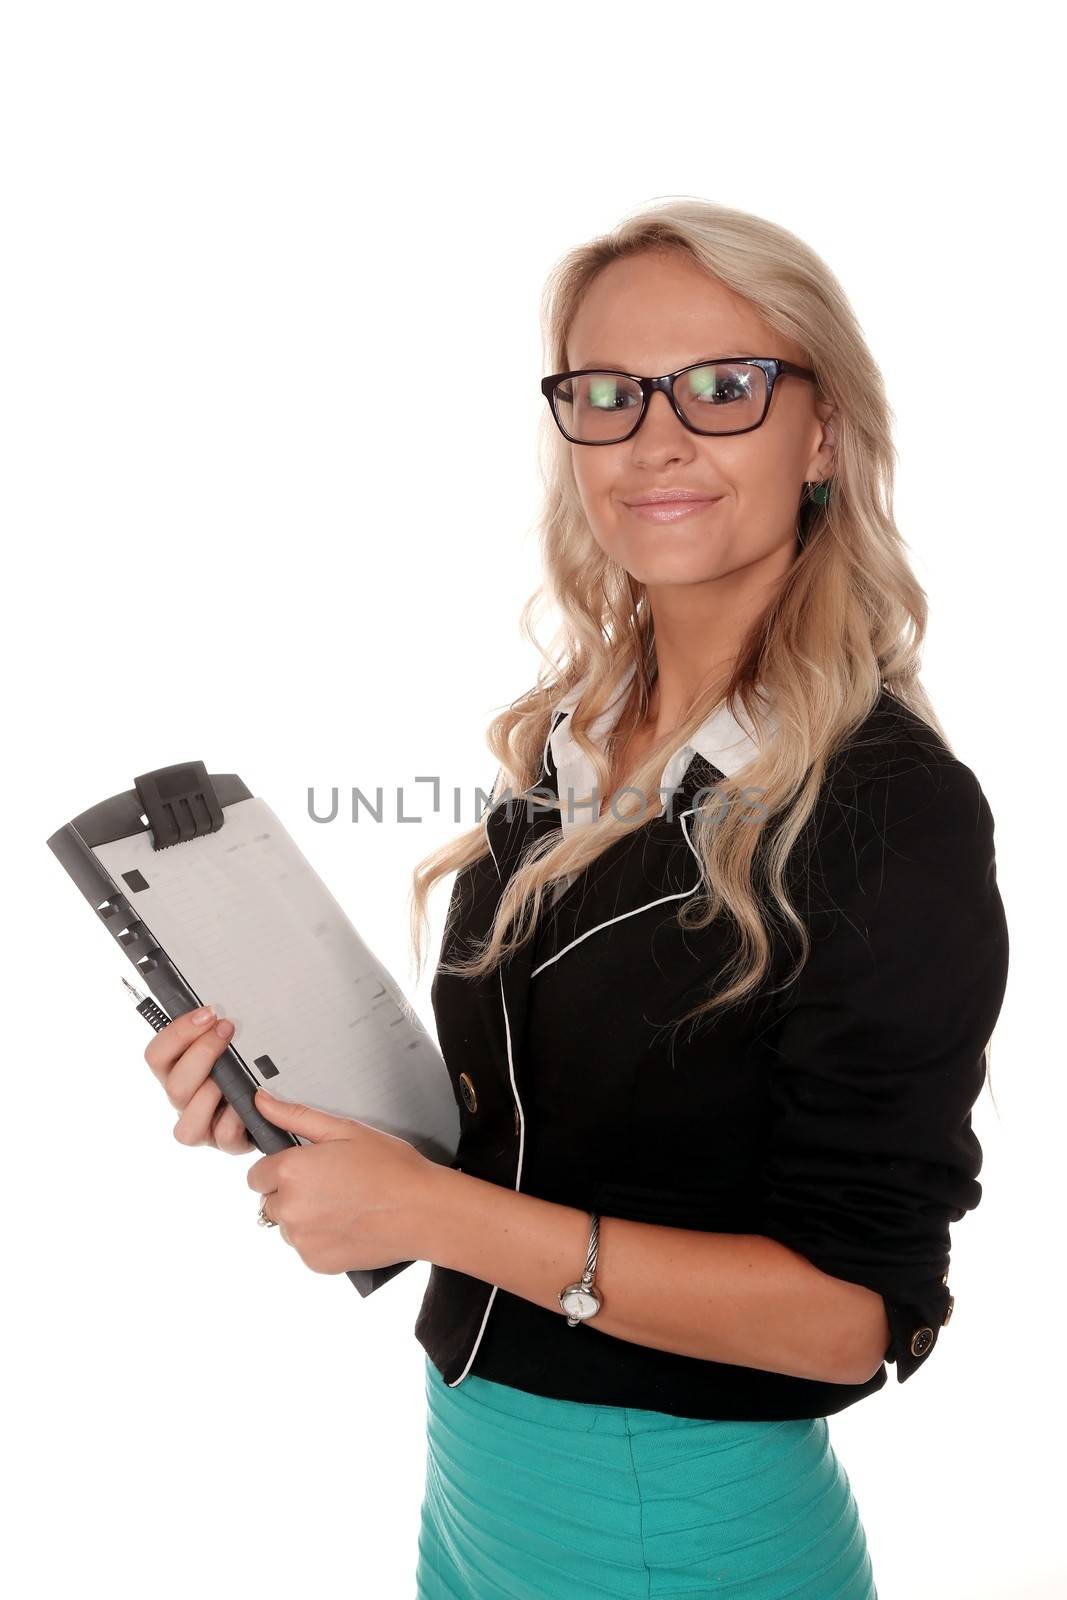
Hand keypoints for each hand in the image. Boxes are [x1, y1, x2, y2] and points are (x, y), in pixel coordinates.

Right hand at [144, 1005, 254, 1154]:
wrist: (275, 1097)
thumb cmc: (245, 1062)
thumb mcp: (228, 1042)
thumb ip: (216, 1029)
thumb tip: (217, 1008)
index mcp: (176, 1073)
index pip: (156, 1056)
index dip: (177, 1033)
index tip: (208, 1013)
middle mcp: (184, 1102)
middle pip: (174, 1086)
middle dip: (201, 1053)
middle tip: (227, 1030)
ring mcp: (204, 1127)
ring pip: (187, 1125)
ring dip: (212, 1095)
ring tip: (236, 1074)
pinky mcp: (228, 1143)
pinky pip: (224, 1138)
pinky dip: (237, 1119)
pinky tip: (253, 1102)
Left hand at [246, 1087, 440, 1273]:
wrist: (423, 1212)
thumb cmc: (390, 1167)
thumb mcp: (345, 1130)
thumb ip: (295, 1116)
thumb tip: (261, 1102)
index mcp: (291, 1171)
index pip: (256, 1176)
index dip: (280, 1169)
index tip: (305, 1169)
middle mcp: (289, 1208)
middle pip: (269, 1201)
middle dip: (291, 1193)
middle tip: (331, 1184)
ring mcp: (301, 1239)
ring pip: (287, 1226)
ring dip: (304, 1218)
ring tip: (343, 1205)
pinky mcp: (316, 1262)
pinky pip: (306, 1248)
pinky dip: (320, 1239)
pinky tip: (348, 1225)